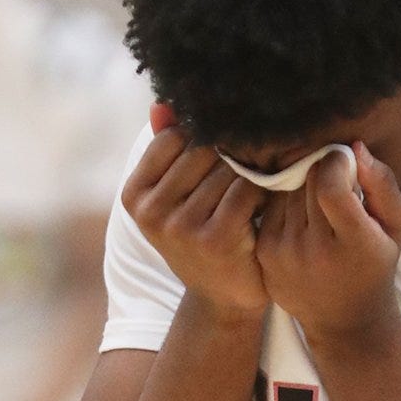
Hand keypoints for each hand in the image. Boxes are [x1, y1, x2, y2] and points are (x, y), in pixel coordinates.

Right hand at [122, 114, 266, 319]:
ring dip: (251, 169)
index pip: (173, 137)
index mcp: (134, 196)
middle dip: (231, 151)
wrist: (224, 297)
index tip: (222, 150)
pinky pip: (247, 188)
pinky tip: (266, 199)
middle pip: (202, 149)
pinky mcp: (215, 239)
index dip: (204, 136)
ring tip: (259, 181)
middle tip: (250, 161)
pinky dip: (263, 189)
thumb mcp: (176, 195)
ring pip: (227, 167)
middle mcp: (152, 213)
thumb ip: (168, 149)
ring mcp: (181, 228)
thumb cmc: (202, 234)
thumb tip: (162, 103)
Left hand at [255, 142, 400, 343]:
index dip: (336, 163)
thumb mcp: (394, 227)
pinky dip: (284, 202)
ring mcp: (284, 254)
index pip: (330, 185)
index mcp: (352, 243)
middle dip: (321, 170)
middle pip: (306, 182)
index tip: (345, 162)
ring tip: (318, 199)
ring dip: (301, 184)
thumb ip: (381, 183)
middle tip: (333, 177)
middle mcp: (313, 251)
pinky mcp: (265, 255)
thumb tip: (354, 147)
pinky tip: (301, 214)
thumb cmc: (374, 266)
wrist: (344, 321)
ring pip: (285, 191)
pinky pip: (271, 208)